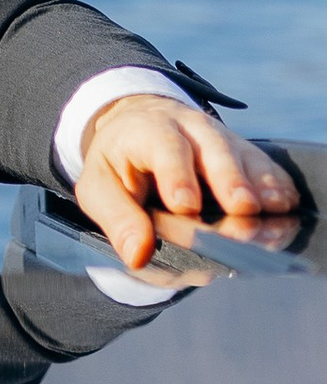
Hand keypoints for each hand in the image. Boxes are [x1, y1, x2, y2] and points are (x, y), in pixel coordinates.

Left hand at [73, 94, 300, 271]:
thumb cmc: (120, 165)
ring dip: (258, 183)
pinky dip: (275, 183)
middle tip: (240, 207)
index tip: (186, 205)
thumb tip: (138, 255)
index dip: (175, 175)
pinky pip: (263, 165)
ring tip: (270, 209)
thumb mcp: (100, 187)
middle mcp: (188, 128)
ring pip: (243, 155)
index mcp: (147, 131)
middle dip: (227, 177)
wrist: (140, 128)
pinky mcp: (243, 153)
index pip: (162, 147)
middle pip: (212, 147)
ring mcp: (220, 138)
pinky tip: (284, 204)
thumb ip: (117, 219)